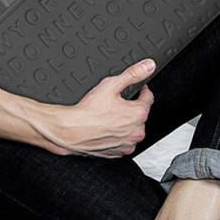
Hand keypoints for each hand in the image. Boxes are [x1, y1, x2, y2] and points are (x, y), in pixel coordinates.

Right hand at [39, 59, 156, 157]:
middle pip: (140, 115)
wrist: (71, 131)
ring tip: (109, 116)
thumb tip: (148, 66)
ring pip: (132, 129)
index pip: (148, 98)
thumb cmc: (88, 112)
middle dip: (131, 108)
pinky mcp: (118, 153)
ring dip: (125, 123)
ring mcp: (127, 144)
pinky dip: (118, 136)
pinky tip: (106, 128)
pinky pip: (123, 142)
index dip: (142, 90)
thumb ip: (132, 74)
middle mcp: (136, 132)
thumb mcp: (111, 84)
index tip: (136, 89)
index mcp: (138, 114)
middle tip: (115, 103)